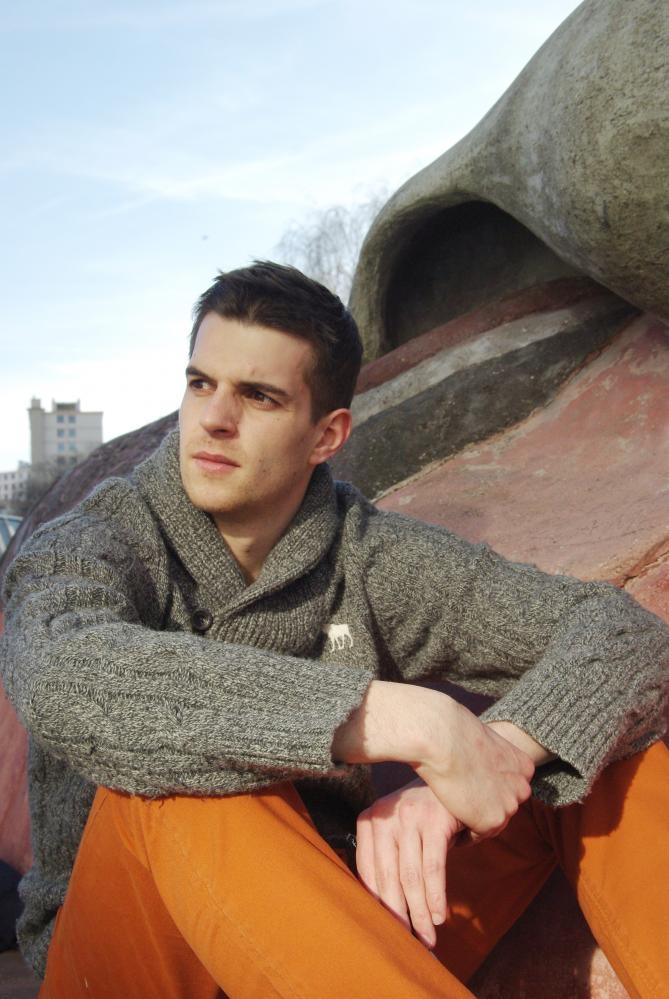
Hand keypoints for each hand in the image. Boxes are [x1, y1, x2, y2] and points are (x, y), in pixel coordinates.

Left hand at [356, 779, 461, 948]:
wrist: (456, 780)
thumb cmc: (424, 817)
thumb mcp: (399, 831)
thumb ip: (386, 859)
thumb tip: (381, 911)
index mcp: (368, 821)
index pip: (366, 872)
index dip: (375, 906)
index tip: (383, 934)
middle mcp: (384, 816)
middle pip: (386, 877)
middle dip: (397, 916)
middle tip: (406, 945)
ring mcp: (408, 816)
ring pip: (410, 877)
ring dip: (419, 913)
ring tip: (427, 939)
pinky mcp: (434, 819)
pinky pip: (432, 867)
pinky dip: (435, 896)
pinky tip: (439, 917)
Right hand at [415, 699, 534, 839]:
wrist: (443, 738)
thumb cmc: (454, 733)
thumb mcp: (482, 743)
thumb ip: (489, 760)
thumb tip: (480, 770)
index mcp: (524, 766)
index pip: (509, 789)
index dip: (487, 788)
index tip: (470, 780)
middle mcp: (522, 787)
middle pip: (502, 808)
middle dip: (483, 805)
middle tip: (459, 793)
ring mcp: (509, 806)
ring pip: (490, 823)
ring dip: (473, 817)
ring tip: (452, 799)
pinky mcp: (492, 821)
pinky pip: (476, 834)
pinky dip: (462, 828)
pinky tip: (450, 808)